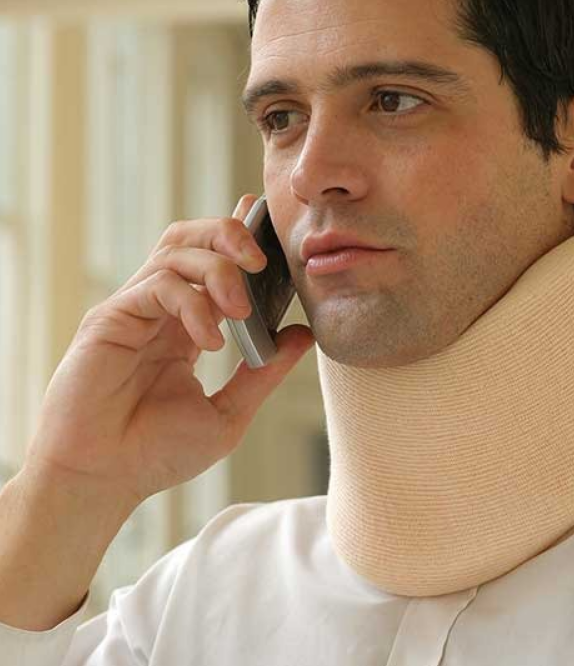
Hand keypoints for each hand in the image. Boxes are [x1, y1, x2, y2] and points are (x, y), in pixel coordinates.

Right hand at [22, 194, 314, 507]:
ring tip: (241, 312)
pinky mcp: (110, 318)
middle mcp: (160, 311)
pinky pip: (158, 285)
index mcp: (186, 327)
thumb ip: (263, 373)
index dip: (237, 238)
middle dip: (229, 233)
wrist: (105, 482)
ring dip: (218, 269)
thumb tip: (302, 335)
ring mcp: (134, 311)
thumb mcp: (228, 413)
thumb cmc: (158, 454)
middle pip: (190, 240)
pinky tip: (209, 341)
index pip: (212, 264)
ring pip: (175, 251)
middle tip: (261, 260)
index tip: (265, 222)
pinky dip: (193, 304)